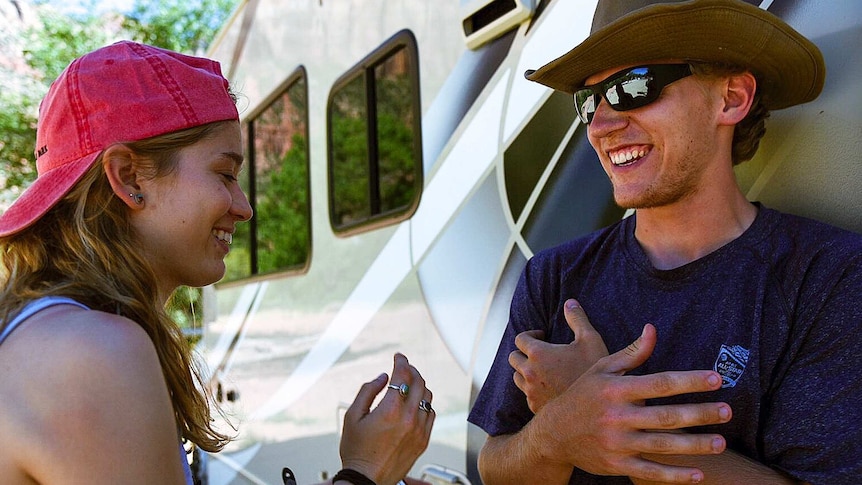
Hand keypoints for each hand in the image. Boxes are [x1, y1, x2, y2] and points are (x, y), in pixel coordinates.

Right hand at [339, 353, 434, 484]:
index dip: (401, 361)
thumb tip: (383, 377)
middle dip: (411, 370)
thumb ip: (367, 391)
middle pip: (419, 382)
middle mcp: (409, 418)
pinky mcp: (424, 441)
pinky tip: (415, 402)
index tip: (398, 356)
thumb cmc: (356, 450)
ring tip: (409, 384)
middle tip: (403, 367)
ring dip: (419, 385)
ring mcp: (419, 430)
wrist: (366, 480)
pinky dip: (424, 403)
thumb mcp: (352, 417)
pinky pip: (430, 414)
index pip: (403, 375)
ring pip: (427, 397)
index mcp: (390, 410)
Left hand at [510, 299, 608, 411]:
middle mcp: (529, 372)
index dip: (530, 335)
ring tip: (542, 369)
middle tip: (540, 352)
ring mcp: (530, 391)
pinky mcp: (534, 407)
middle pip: (513, 357)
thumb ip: (577, 319)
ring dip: (525, 370)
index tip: (542, 336)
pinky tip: (548, 387)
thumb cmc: (594, 371)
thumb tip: (570, 302)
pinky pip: (526, 394)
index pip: (520, 338)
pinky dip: (533, 388)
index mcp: (538, 354)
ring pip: (517, 377)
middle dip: (524, 352)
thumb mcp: (590, 340)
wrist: (598, 407)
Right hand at [537, 324, 731, 482]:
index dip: (689, 380)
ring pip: (662, 446)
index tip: (716, 378)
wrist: (553, 433)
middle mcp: (616, 417)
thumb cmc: (582, 396)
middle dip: (699, 414)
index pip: (659, 383)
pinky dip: (675, 475)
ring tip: (721, 441)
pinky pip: (651, 471)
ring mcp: (617, 443)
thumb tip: (653, 330)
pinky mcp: (617, 465)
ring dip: (694, 445)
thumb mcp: (602, 370)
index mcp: (615, 390)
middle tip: (727, 411)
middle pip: (665, 416)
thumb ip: (632, 353)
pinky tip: (699, 473)